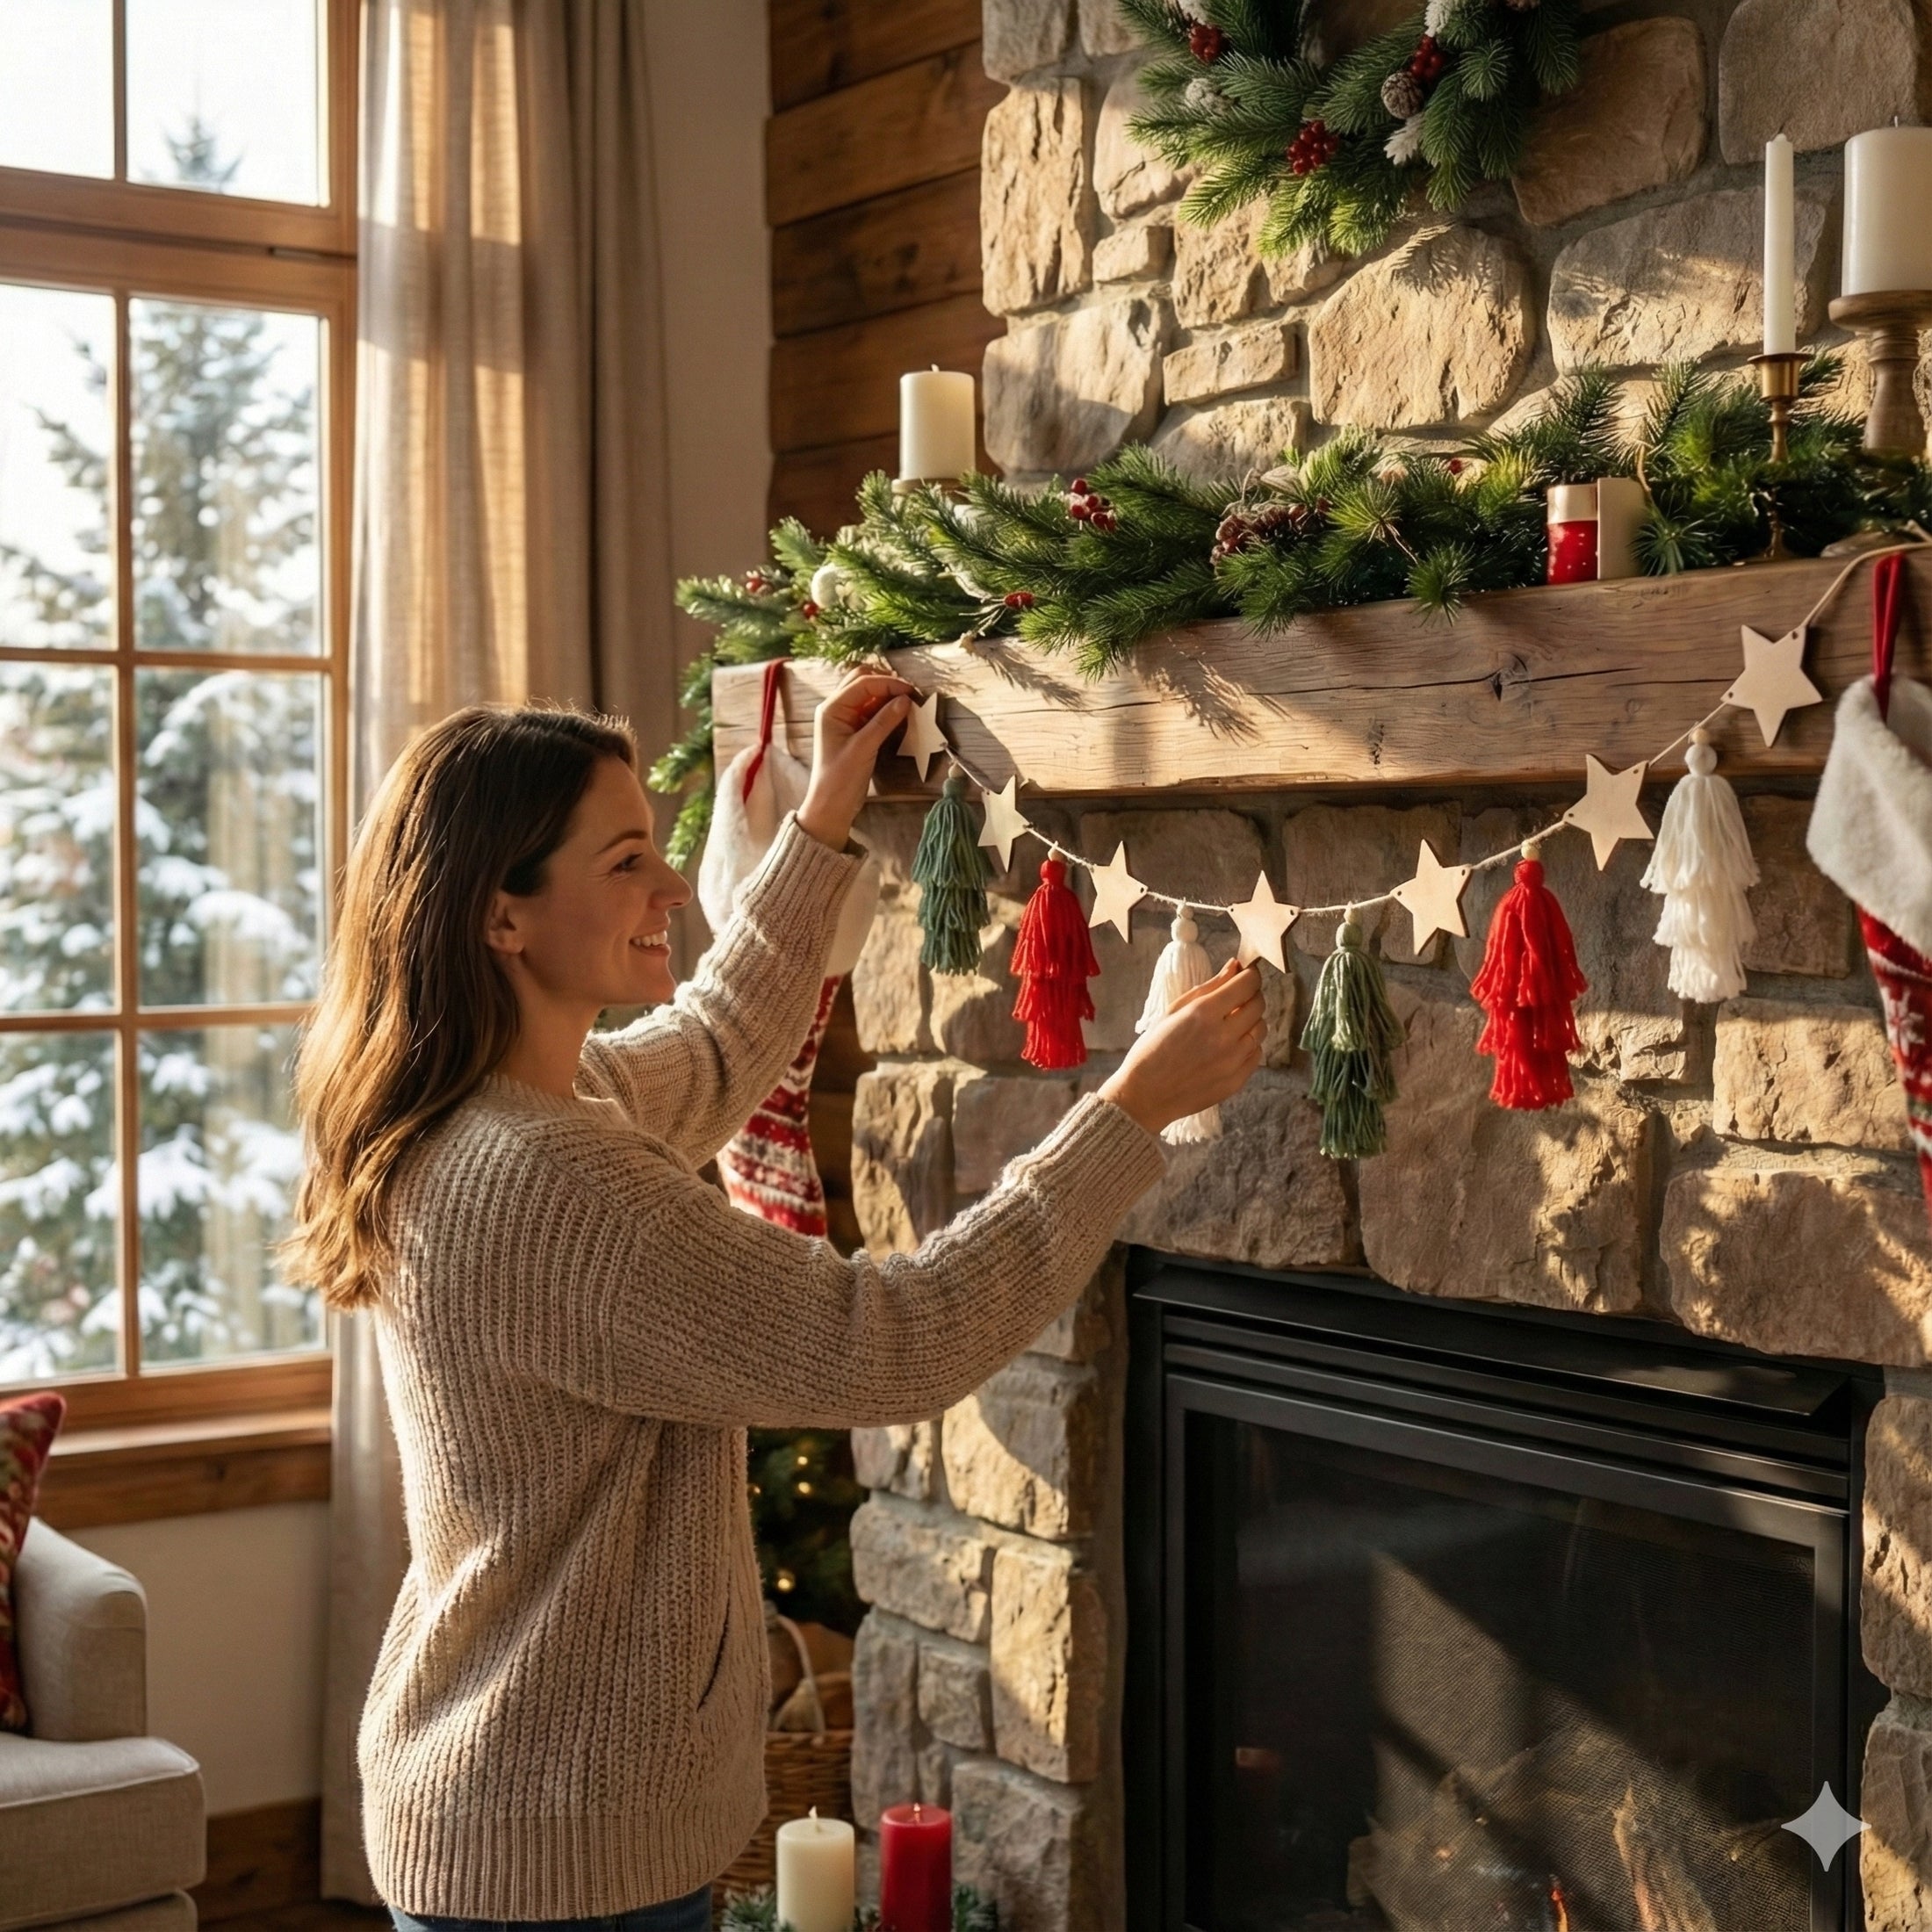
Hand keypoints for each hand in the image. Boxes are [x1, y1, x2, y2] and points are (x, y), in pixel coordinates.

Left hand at [796, 670, 917, 849]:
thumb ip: (884, 721)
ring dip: (888, 695)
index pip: (863, 683)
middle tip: (910, 694)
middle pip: (863, 681)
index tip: (911, 691)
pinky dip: (886, 709)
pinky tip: (900, 714)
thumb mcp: (864, 748)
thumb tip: (905, 700)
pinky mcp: (855, 730)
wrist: (831, 805)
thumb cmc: (841, 778)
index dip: (888, 683)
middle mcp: (836, 708)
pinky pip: (872, 710)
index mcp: (832, 709)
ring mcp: (845, 719)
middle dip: (887, 683)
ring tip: (909, 703)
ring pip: (869, 694)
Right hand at [1099, 960, 1265, 1134]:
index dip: (1249, 976)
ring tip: (1231, 1025)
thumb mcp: (1174, 1011)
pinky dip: (1248, 1045)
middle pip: (1258, 1005)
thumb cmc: (1153, 1049)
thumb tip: (1235, 966)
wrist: (1145, 1095)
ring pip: (1261, 1029)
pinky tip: (1229, 1046)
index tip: (1246, 975)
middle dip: (1251, 996)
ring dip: (1251, 1022)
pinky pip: (1256, 1054)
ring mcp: (1232, 1061)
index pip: (1246, 984)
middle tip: (1237, 999)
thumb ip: (1209, 987)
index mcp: (1203, 1013)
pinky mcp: (1236, 1080)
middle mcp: (1223, 1036)